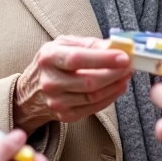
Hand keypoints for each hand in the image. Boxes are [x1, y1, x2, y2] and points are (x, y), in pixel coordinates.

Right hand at [14, 35, 131, 131]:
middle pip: (90, 81)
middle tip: (130, 65)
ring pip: (94, 96)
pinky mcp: (65, 116)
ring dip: (116, 85)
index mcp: (49, 58)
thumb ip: (89, 44)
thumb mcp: (64, 45)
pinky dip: (110, 97)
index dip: (104, 58)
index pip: (78, 59)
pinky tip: (118, 87)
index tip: (124, 56)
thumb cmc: (51, 63)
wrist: (31, 92)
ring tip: (126, 75)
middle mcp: (50, 82)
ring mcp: (57, 102)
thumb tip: (116, 45)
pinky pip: (94, 107)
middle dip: (115, 73)